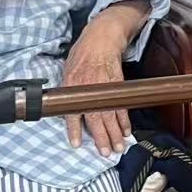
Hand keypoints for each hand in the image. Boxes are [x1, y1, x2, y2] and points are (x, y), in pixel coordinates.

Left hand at [60, 38, 131, 156]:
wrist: (101, 38)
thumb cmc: (82, 54)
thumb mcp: (68, 71)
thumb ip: (68, 91)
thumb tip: (64, 108)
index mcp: (72, 86)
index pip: (73, 113)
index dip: (74, 130)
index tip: (76, 144)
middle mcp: (89, 89)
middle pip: (97, 118)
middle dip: (102, 137)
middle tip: (106, 152)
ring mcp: (105, 88)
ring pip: (112, 116)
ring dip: (116, 133)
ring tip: (119, 147)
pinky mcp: (117, 86)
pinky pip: (121, 107)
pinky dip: (125, 120)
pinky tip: (126, 130)